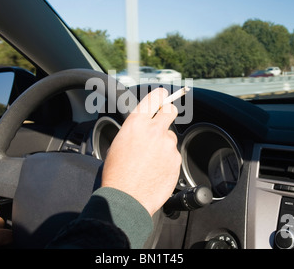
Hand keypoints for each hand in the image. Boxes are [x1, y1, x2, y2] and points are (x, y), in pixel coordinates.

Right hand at [101, 88, 181, 215]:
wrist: (127, 198)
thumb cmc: (117, 173)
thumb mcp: (118, 143)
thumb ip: (134, 130)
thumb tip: (142, 127)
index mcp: (136, 123)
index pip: (155, 98)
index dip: (160, 95)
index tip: (163, 95)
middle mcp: (155, 130)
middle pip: (170, 111)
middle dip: (167, 113)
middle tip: (163, 120)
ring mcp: (167, 145)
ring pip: (171, 137)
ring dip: (164, 143)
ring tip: (151, 159)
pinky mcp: (176, 160)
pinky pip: (173, 154)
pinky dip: (167, 159)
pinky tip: (155, 169)